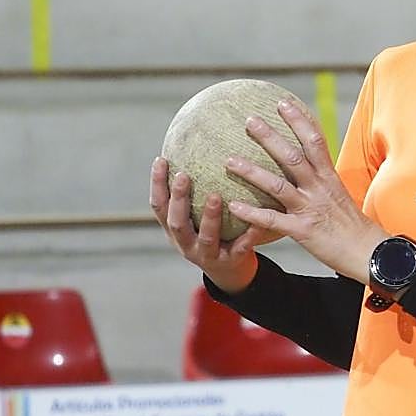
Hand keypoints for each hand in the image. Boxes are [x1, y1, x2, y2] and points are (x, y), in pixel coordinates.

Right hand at [150, 157, 260, 293]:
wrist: (231, 273)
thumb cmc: (215, 233)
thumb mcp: (197, 215)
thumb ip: (196, 189)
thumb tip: (200, 142)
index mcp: (176, 229)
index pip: (159, 206)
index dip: (157, 185)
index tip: (161, 159)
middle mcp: (186, 244)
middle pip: (176, 222)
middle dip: (178, 199)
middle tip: (183, 175)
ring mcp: (208, 255)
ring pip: (206, 237)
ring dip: (209, 217)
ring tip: (215, 196)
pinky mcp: (231, 262)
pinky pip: (241, 248)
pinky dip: (249, 234)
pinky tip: (258, 221)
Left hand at [224, 98, 388, 283]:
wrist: (368, 252)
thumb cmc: (352, 225)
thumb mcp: (338, 194)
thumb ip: (321, 180)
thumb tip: (307, 166)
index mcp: (329, 177)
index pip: (315, 141)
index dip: (299, 121)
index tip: (282, 103)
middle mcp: (319, 188)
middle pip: (293, 156)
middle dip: (270, 137)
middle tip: (249, 120)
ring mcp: (310, 208)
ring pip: (278, 185)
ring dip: (252, 172)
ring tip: (229, 161)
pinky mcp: (302, 231)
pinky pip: (272, 220)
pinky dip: (252, 213)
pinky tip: (234, 206)